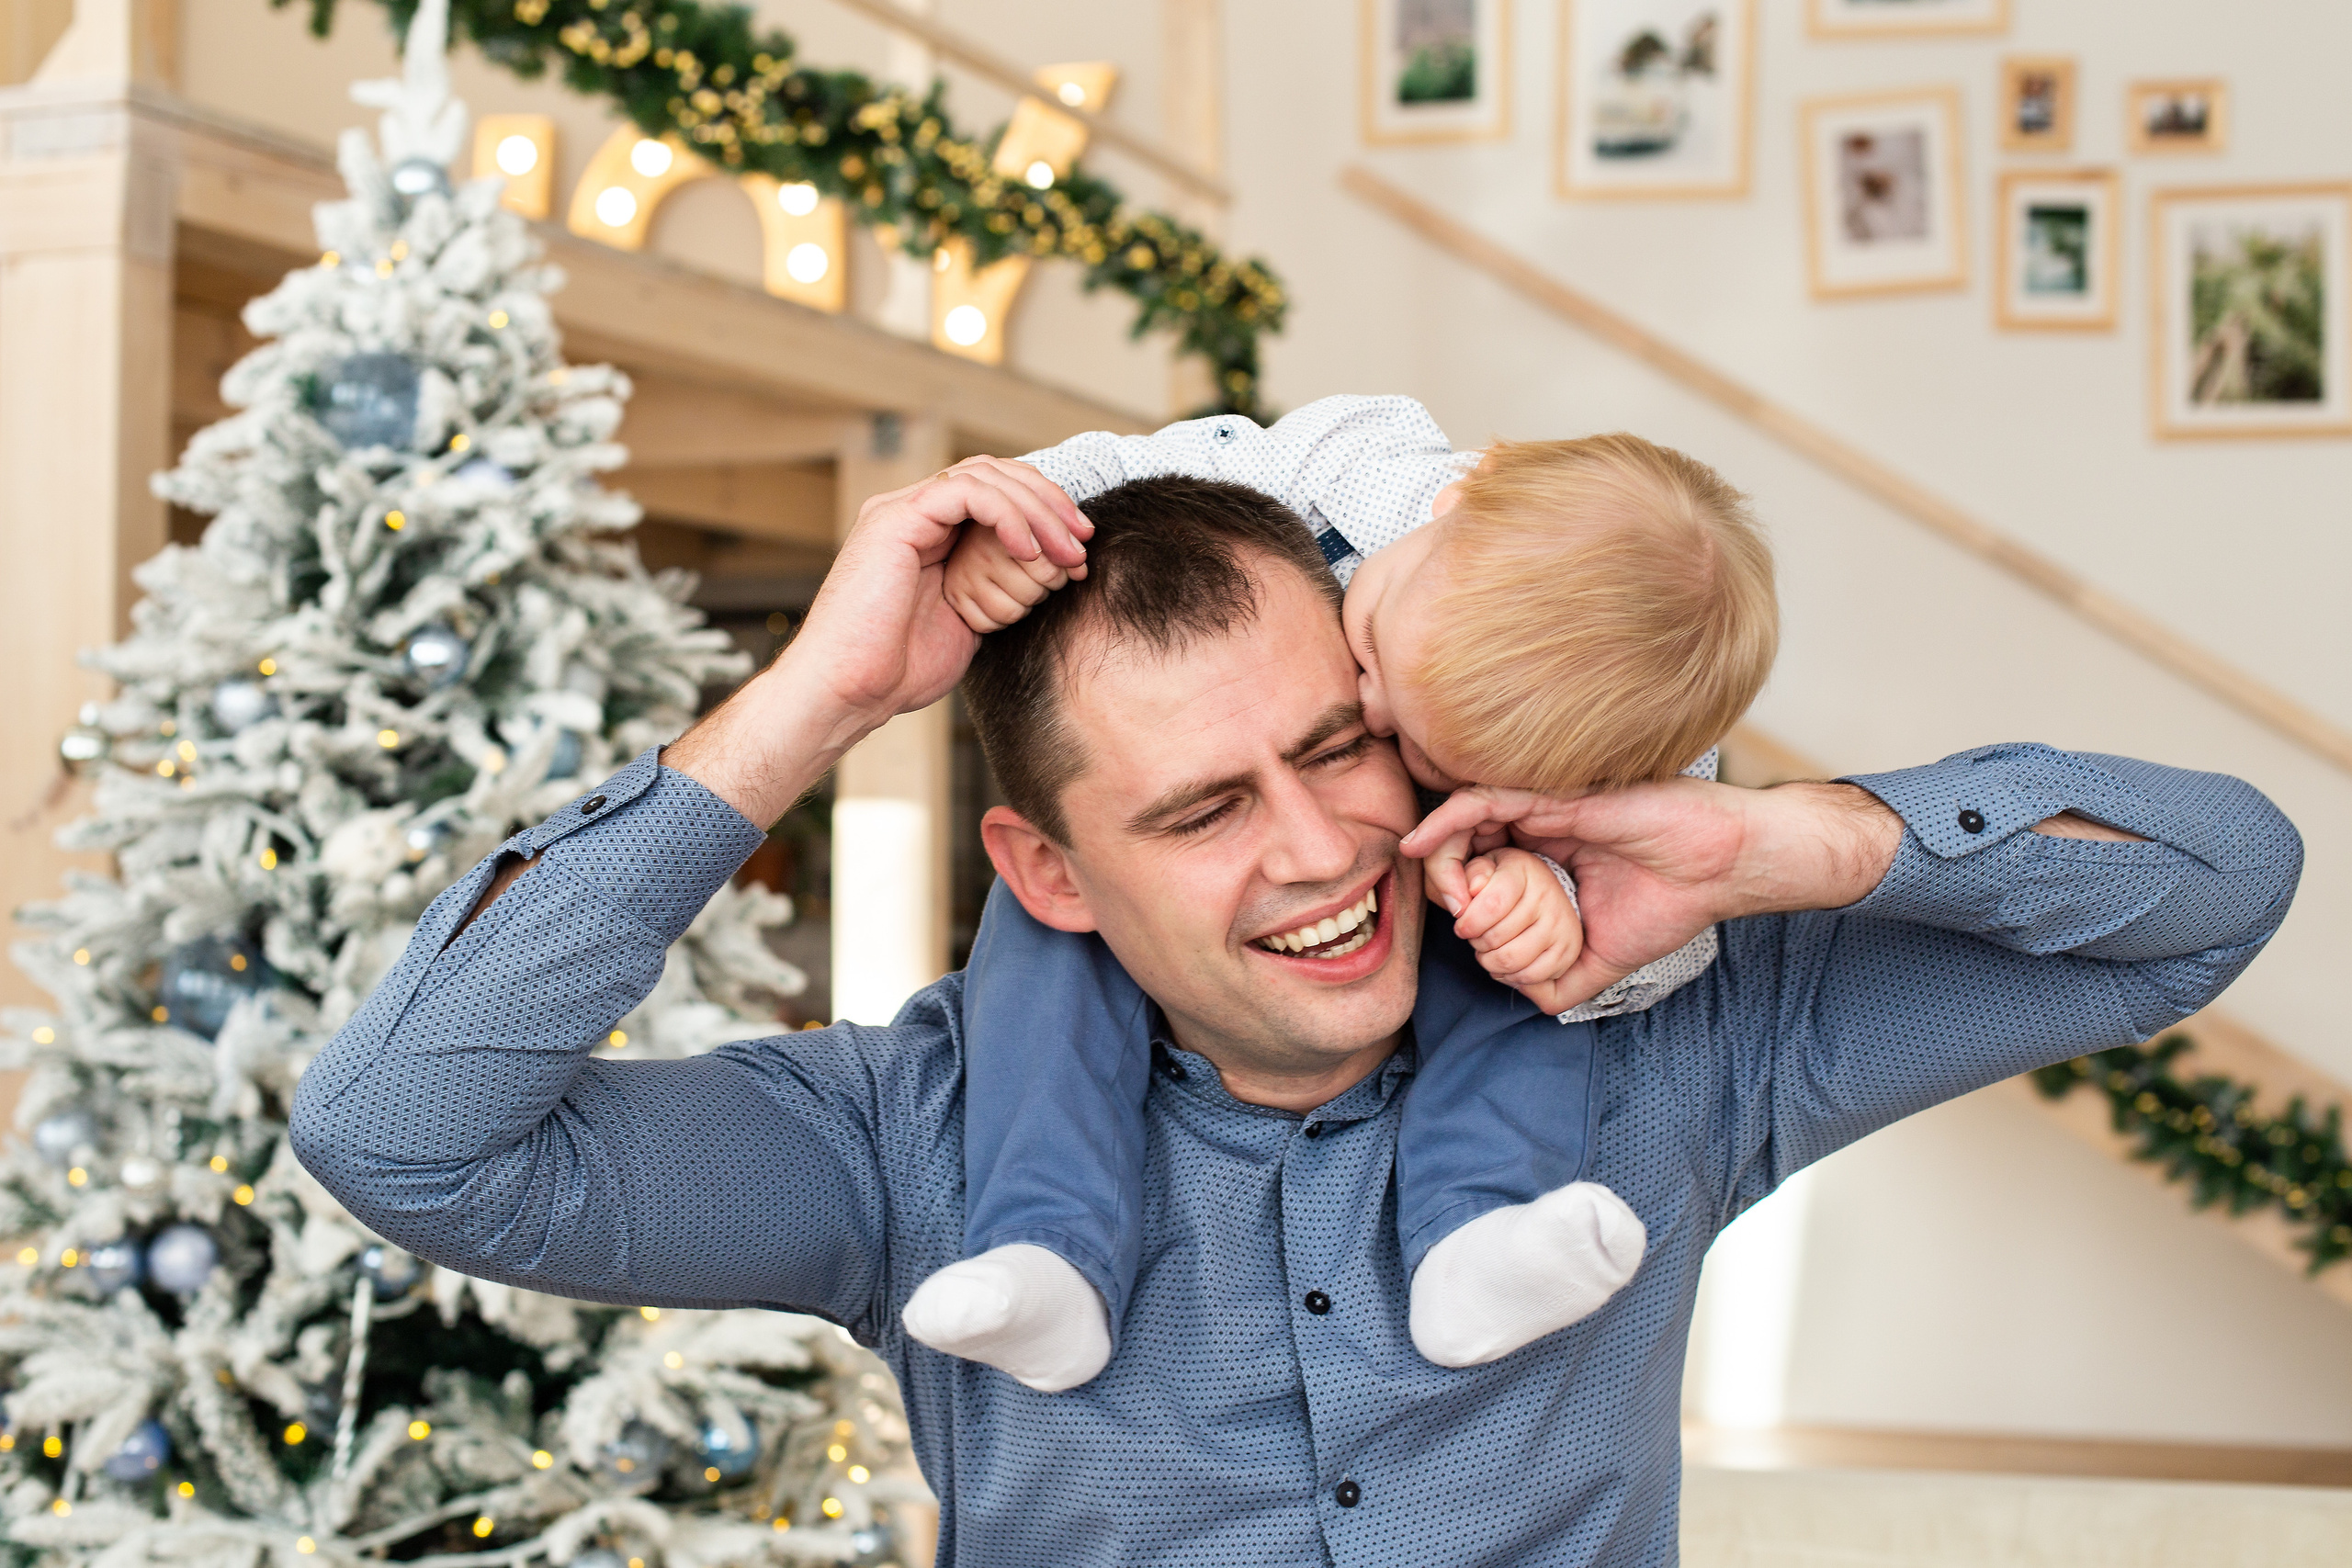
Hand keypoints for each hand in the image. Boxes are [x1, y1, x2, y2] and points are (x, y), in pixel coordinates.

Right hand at [664, 456, 1088, 826]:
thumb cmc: (900, 669)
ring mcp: (902, 511)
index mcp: (929, 532)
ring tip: (1065, 549)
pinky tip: (1030, 551)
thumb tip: (1048, 571)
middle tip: (1082, 540)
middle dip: (1048, 503)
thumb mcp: (969, 618)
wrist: (851, 692)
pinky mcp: (896, 519)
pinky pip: (967, 493)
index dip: (1044, 511)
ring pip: (986, 475)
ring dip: (1037, 509)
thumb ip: (997, 582)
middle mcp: (914, 512)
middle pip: (996, 474)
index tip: (1079, 548)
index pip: (997, 492)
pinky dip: (1007, 516)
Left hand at [1403, 778, 1900, 1009]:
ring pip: (1464, 824)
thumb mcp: (1605, 957)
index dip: (1462, 899)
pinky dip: (1444, 821)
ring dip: (1440, 858)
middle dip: (1445, 881)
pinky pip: (1481, 801)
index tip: (1466, 930)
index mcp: (1548, 861)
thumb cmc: (1670, 903)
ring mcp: (1543, 811)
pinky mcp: (1551, 798)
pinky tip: (1421, 844)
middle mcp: (1538, 832)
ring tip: (1444, 889)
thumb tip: (1528, 998)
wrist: (1717, 872)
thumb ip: (1566, 979)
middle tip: (1451, 910)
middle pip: (1464, 847)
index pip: (1482, 872)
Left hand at [1449, 848, 1584, 1013]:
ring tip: (1487, 951)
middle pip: (1497, 938)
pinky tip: (1504, 963)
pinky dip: (1510, 977)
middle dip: (1476, 943)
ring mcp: (1561, 925)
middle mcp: (1548, 897)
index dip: (1468, 923)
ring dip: (1490, 962)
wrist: (1543, 887)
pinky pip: (1531, 977)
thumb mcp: (1484, 866)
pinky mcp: (1567, 951)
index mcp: (1523, 870)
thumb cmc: (1504, 880)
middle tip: (1476, 938)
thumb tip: (1469, 892)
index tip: (1461, 926)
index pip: (1491, 904)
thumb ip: (1470, 873)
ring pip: (1512, 961)